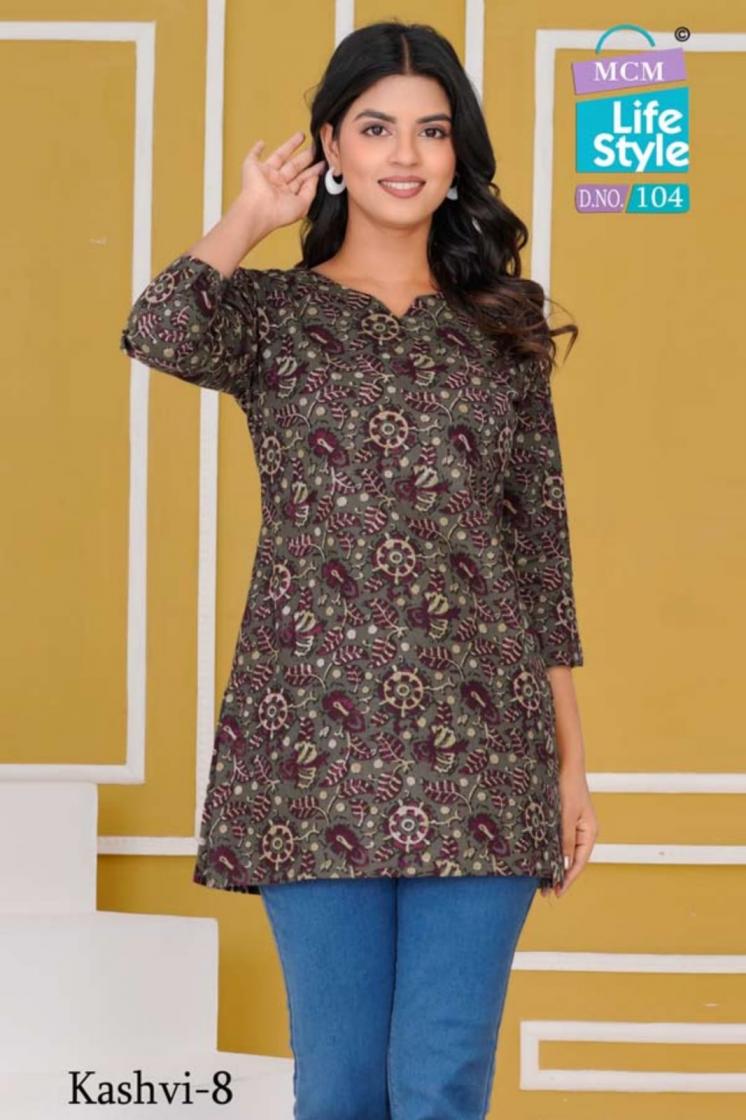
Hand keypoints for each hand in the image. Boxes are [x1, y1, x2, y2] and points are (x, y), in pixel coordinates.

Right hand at [236, 130, 325, 232]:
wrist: (258, 210)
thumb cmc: (279, 213)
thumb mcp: (303, 205)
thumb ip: (310, 191)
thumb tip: (315, 177)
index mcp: (287, 195)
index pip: (302, 179)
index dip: (313, 171)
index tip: (323, 162)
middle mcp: (276, 184)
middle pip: (294, 166)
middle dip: (305, 156)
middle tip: (316, 146)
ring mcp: (265, 175)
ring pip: (279, 156)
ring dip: (289, 146)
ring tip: (302, 135)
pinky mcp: (252, 167)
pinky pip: (253, 156)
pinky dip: (256, 149)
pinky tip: (262, 142)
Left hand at [542, 766, 598, 897]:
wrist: (565, 763)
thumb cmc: (568, 786)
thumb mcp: (566, 815)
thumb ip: (565, 840)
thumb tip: (563, 865)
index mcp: (590, 832)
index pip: (579, 863)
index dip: (568, 879)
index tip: (557, 893)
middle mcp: (584, 832)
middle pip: (573, 860)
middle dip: (560, 876)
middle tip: (546, 892)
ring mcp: (574, 826)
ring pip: (565, 852)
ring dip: (555, 865)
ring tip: (542, 881)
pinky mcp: (564, 820)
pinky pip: (558, 841)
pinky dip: (551, 852)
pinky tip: (541, 859)